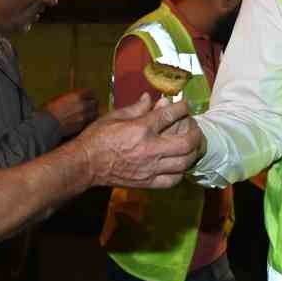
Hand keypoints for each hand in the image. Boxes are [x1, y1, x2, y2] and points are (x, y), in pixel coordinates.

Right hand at [45, 89, 98, 137]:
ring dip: (93, 112)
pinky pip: (90, 121)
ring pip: (95, 112)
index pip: (90, 92)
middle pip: (95, 102)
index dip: (90, 94)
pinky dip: (90, 119)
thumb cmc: (50, 110)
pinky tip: (86, 120)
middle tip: (91, 104)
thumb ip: (71, 97)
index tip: (89, 95)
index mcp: (77, 96)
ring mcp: (83, 116)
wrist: (47, 124)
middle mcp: (83, 105)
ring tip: (90, 112)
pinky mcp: (82, 125)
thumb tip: (77, 97)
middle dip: (93, 103)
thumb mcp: (59, 98)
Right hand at [76, 94, 201, 188]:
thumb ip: (137, 108)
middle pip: (186, 141)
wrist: (86, 164)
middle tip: (193, 126)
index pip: (170, 114)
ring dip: (192, 152)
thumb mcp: (114, 116)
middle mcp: (150, 149)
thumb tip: (151, 98)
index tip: (185, 105)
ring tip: (191, 145)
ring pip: (185, 162)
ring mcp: (151, 168)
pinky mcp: (148, 182)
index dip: (182, 107)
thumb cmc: (97, 137)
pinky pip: (174, 180)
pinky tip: (179, 164)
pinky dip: (181, 171)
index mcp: (141, 129)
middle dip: (195, 132)